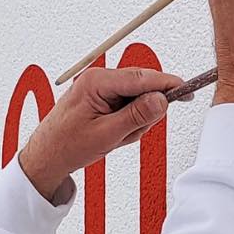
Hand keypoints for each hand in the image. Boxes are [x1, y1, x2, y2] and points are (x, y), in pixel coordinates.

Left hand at [19, 64, 185, 203]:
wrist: (46, 156)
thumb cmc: (67, 145)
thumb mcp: (107, 134)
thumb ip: (136, 116)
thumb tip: (161, 100)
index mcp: (97, 82)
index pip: (142, 78)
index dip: (167, 84)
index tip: (186, 90)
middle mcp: (99, 79)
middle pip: (142, 88)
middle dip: (143, 113)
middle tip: (129, 133)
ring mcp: (100, 88)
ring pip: (136, 99)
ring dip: (133, 122)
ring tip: (114, 138)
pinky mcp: (101, 97)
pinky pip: (127, 107)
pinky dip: (126, 123)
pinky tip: (112, 135)